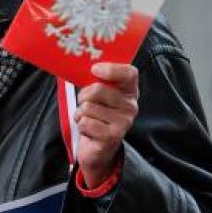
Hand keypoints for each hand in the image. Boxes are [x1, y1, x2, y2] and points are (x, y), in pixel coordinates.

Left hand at [74, 63, 139, 185]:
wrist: (99, 148)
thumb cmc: (97, 115)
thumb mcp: (99, 95)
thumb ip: (96, 80)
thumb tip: (85, 64)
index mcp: (129, 91)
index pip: (130, 73)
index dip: (112, 69)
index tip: (95, 69)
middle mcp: (131, 106)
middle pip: (98, 89)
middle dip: (83, 96)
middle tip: (84, 103)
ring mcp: (124, 122)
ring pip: (88, 107)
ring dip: (80, 114)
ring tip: (88, 119)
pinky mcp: (113, 136)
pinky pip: (85, 122)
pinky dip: (81, 126)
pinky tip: (89, 130)